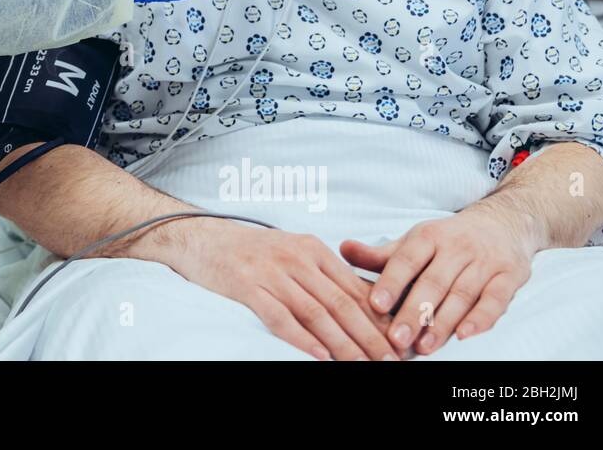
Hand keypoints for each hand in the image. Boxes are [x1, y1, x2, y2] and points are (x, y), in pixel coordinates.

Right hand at [166, 218, 404, 359]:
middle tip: (392, 361)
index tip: (401, 342)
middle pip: (341, 303)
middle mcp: (296, 258)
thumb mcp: (292, 253)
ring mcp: (271, 272)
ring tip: (363, 365)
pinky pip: (279, 316)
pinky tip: (319, 356)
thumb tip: (367, 305)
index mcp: (313, 249)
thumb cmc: (250, 251)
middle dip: (370, 336)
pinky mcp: (246, 286)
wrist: (201, 237)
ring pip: (316, 313)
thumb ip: (325, 275)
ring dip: (343, 343)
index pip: (355, 288)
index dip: (380, 318)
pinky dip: (301, 338)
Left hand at [340, 202, 541, 355]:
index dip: (391, 282)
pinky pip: (496, 300)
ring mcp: (485, 262)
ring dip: (443, 324)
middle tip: (396, 339)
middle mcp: (457, 247)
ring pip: (462, 295)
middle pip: (434, 282)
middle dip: (414, 312)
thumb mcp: (413, 241)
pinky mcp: (510, 276)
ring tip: (423, 347)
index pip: (407, 259)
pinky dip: (481, 318)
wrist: (503, 223)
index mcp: (429, 236)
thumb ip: (380, 254)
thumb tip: (342, 249)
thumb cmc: (447, 239)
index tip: (375, 305)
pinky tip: (464, 335)